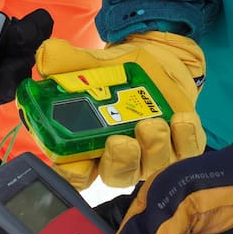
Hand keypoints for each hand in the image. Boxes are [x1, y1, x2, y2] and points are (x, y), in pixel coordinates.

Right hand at [34, 33, 205, 188]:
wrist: (157, 58)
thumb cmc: (116, 70)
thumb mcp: (89, 64)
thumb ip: (65, 63)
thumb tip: (47, 57)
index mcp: (88, 146)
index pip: (75, 174)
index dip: (74, 175)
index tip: (78, 167)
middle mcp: (119, 157)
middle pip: (117, 176)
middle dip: (121, 162)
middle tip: (121, 141)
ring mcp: (151, 154)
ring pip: (153, 167)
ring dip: (153, 147)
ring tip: (152, 122)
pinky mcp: (181, 145)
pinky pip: (185, 152)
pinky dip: (184, 138)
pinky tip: (179, 120)